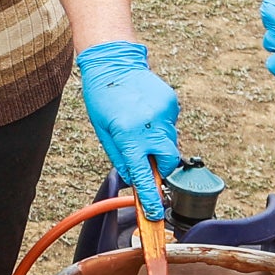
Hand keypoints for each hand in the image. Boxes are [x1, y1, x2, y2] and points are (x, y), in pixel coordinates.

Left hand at [72, 40, 182, 222]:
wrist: (114, 62)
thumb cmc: (102, 98)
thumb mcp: (103, 131)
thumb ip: (121, 156)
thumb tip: (136, 176)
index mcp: (128, 135)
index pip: (144, 174)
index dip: (151, 197)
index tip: (156, 212)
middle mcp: (149, 125)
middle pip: (167, 162)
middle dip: (161, 168)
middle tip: (149, 160)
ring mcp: (164, 113)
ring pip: (170, 142)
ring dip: (158, 143)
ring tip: (139, 125)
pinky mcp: (172, 103)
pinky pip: (170, 124)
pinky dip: (160, 126)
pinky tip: (145, 113)